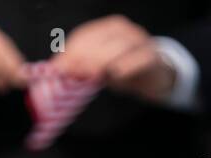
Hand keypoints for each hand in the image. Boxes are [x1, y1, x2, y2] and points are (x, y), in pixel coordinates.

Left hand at [57, 15, 175, 101]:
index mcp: (107, 28)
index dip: (71, 51)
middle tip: (75, 74)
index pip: (85, 35)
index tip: (61, 68)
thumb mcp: (97, 67)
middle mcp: (124, 30)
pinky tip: (117, 75)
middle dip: (85, 57)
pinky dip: (127, 66)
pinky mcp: (152, 55)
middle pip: (101, 40)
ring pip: (120, 46)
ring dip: (104, 61)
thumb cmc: (121, 69)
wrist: (152, 76)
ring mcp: (139, 41)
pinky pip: (139, 58)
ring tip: (92, 76)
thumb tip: (58, 68)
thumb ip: (80, 66)